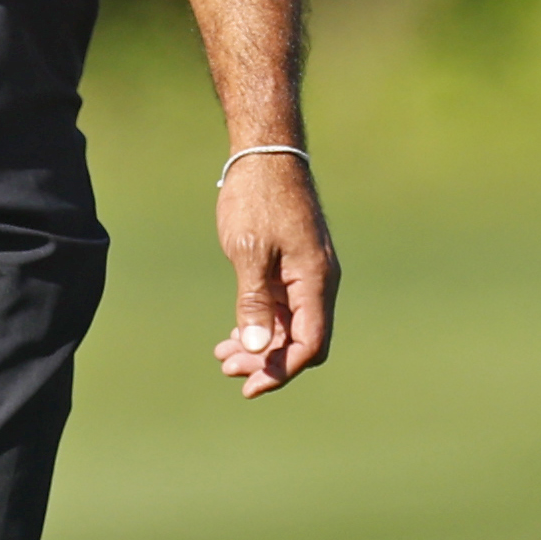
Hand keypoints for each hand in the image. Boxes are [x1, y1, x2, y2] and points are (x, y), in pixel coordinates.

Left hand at [211, 153, 337, 397]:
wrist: (264, 153)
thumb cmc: (256, 198)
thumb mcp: (249, 252)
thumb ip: (254, 302)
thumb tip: (259, 349)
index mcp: (315, 282)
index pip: (309, 345)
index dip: (282, 371)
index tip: (250, 386)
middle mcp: (318, 283)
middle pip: (300, 340)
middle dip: (267, 361)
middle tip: (227, 370)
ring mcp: (306, 274)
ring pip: (289, 324)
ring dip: (261, 343)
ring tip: (222, 355)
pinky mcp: (292, 265)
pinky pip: (282, 305)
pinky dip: (260, 321)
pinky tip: (235, 332)